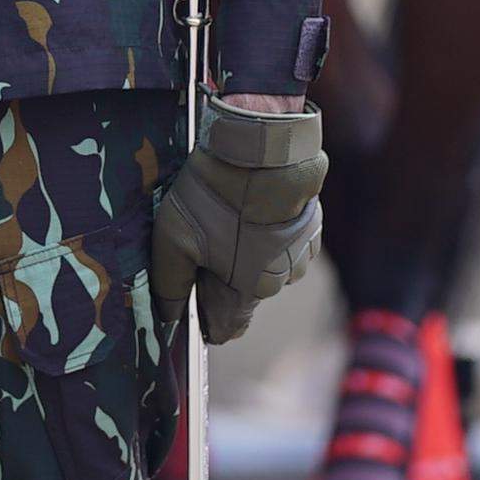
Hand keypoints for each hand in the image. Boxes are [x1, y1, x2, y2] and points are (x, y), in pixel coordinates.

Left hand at [151, 97, 326, 345]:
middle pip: (244, 293)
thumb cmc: (216, 198)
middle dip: (223, 277)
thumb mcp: (173, 241)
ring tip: (229, 218)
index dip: (206, 318)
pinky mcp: (312, 226)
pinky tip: (253, 207)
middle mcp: (279, 282)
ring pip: (267, 266)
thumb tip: (168, 317)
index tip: (193, 298)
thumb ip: (169, 286)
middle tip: (203, 242)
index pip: (226, 329)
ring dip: (250, 253)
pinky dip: (270, 232)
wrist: (264, 150)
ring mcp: (300, 254)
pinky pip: (285, 241)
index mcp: (245, 293)